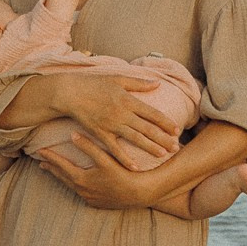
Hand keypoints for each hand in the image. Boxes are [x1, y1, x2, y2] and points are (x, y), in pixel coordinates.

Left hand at [36, 135, 151, 208]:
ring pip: (71, 186)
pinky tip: (77, 183)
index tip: (41, 151)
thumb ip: (88, 147)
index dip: (50, 157)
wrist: (139, 194)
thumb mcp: (105, 159)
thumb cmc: (123, 174)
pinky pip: (82, 193)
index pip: (61, 166)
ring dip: (63, 178)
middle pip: (63, 177)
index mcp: (81, 180)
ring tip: (57, 172)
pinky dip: (75, 186)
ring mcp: (89, 199)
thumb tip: (72, 135)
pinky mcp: (98, 203)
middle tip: (42, 163)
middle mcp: (82, 191)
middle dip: (53, 169)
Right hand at [53, 74, 180, 161]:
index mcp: (128, 100)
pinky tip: (136, 167)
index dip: (165, 122)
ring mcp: (111, 125)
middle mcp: (122, 114)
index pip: (152, 113)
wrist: (70, 93)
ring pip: (135, 139)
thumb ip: (138, 83)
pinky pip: (115, 149)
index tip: (176, 129)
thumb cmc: (93, 83)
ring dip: (150, 147)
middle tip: (176, 147)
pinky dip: (125, 158)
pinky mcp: (100, 134)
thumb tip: (157, 83)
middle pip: (147, 128)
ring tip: (163, 155)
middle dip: (163, 138)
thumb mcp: (118, 78)